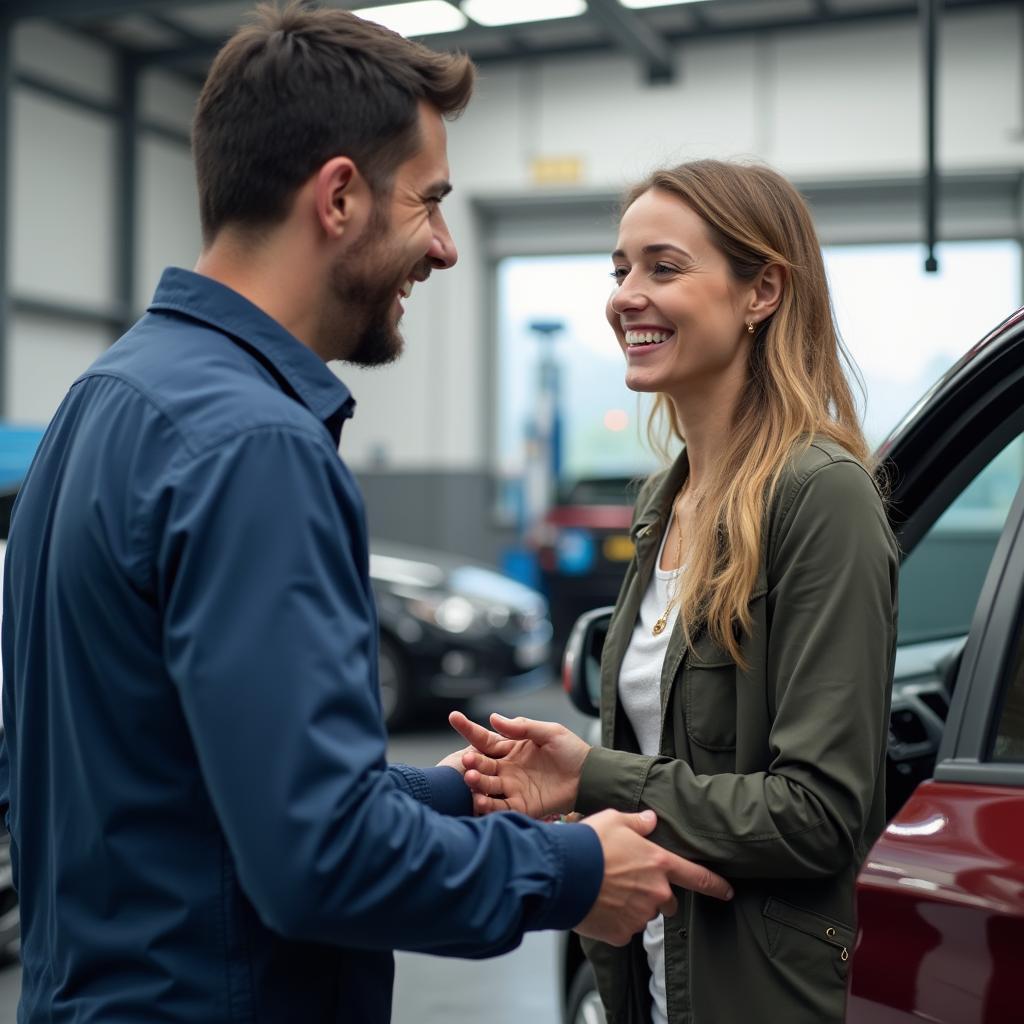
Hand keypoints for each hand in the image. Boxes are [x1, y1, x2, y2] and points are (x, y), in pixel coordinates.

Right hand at [449, 711, 589, 817]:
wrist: (590, 776)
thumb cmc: (570, 751)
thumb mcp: (548, 732)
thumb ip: (522, 727)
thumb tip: (493, 718)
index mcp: (511, 748)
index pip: (485, 739)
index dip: (469, 729)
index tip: (454, 717)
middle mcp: (507, 768)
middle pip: (483, 764)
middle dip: (472, 762)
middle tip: (466, 760)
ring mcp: (512, 787)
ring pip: (488, 786)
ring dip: (477, 783)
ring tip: (471, 779)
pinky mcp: (521, 805)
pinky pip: (501, 806)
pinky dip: (489, 805)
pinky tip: (481, 801)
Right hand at [576, 809, 732, 946]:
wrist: (562, 874)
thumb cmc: (588, 844)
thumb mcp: (614, 820)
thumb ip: (637, 822)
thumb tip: (651, 820)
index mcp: (658, 864)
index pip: (697, 877)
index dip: (715, 885)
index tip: (727, 892)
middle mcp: (655, 893)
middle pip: (668, 900)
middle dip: (655, 893)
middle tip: (630, 881)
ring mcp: (639, 916)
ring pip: (643, 914)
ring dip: (632, 906)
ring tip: (607, 890)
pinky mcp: (621, 934)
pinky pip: (624, 929)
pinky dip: (615, 920)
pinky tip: (599, 905)